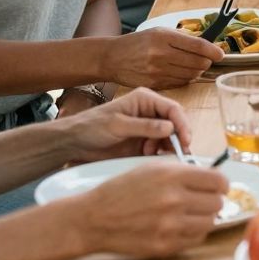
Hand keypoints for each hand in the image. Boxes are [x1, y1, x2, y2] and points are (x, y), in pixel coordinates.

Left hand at [61, 87, 192, 161]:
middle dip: (178, 139)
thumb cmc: (92, 127)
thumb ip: (145, 126)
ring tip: (156, 156)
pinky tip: (151, 159)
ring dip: (168, 148)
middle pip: (175, 124)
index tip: (185, 141)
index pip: (173, 109)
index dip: (182, 124)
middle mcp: (150, 113)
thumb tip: (170, 128)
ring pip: (169, 139)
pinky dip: (160, 156)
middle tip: (178, 154)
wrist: (74, 143)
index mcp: (145, 100)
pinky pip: (159, 150)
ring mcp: (147, 129)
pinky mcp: (143, 144)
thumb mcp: (118, 125)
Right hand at [81, 160, 228, 257]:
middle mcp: (174, 200)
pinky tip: (180, 225)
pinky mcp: (165, 245)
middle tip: (202, 200)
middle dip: (212, 200)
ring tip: (190, 213)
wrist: (95, 218)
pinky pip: (196, 239)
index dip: (221, 184)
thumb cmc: (122, 190)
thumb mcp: (152, 168)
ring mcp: (170, 225)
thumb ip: (184, 171)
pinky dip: (193, 232)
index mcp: (172, 176)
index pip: (218, 181)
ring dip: (204, 217)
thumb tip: (211, 177)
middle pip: (217, 203)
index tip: (219, 187)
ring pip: (210, 222)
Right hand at [107, 28, 222, 88]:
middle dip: (206, 62)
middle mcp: (160, 54)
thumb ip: (181, 38)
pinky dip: (185, 79)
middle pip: (197, 62)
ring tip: (195, 67)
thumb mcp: (158, 32)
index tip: (220, 54)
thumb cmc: (138, 43)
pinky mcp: (154, 84)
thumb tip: (207, 45)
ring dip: (197, 72)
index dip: (213, 51)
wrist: (112, 58)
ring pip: (190, 75)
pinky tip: (182, 73)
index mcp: (163, 37)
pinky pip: (179, 83)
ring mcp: (157, 71)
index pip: (197, 45)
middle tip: (207, 60)